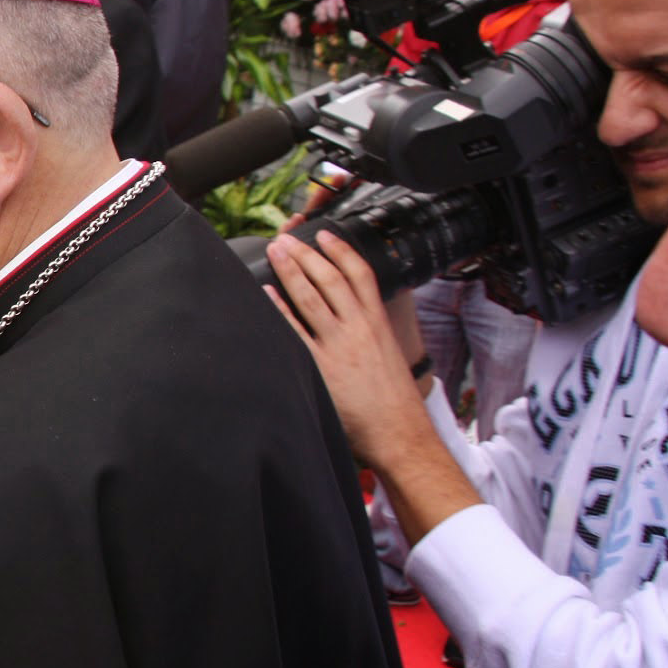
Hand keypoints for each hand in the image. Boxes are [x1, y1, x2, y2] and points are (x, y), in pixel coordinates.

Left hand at [264, 232, 435, 467]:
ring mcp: (339, 347)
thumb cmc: (394, 401)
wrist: (401, 434)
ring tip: (275, 251)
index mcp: (378, 323)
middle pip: (331, 279)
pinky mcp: (321, 368)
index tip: (326, 233)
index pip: (361, 275)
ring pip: (312, 298)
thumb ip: (370, 332)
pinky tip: (266, 293)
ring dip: (291, 271)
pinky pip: (295, 332)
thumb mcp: (389, 354)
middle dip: (308, 254)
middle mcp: (359, 329)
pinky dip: (280, 309)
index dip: (342, 250)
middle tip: (287, 237)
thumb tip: (352, 317)